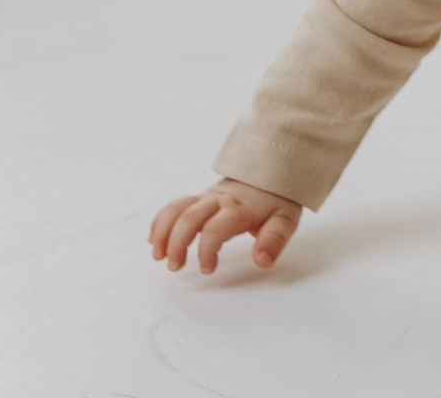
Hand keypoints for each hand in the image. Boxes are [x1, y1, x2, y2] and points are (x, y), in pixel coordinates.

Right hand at [149, 177, 301, 275]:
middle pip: (189, 217)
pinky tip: (155, 240)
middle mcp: (219, 200)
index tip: (207, 269)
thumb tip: (261, 261)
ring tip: (158, 256)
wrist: (271, 170)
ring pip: (177, 209)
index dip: (206, 250)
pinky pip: (175, 206)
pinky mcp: (199, 199)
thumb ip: (274, 240)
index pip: (215, 227)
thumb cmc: (276, 199)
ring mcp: (206, 198)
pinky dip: (161, 221)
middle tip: (175, 266)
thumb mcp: (285, 219)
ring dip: (163, 232)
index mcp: (239, 208)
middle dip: (177, 243)